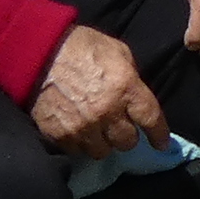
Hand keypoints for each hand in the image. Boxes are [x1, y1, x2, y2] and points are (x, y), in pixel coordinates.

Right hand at [32, 22, 168, 156]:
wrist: (37, 52)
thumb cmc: (81, 46)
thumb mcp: (117, 51)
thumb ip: (131, 76)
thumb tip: (137, 96)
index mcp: (125, 88)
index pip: (151, 119)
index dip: (159, 135)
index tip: (161, 144)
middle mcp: (107, 112)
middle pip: (127, 142)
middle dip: (127, 136)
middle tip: (120, 128)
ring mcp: (83, 126)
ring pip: (103, 152)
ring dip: (104, 143)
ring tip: (98, 133)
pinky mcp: (61, 135)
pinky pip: (78, 152)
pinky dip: (81, 144)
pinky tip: (79, 132)